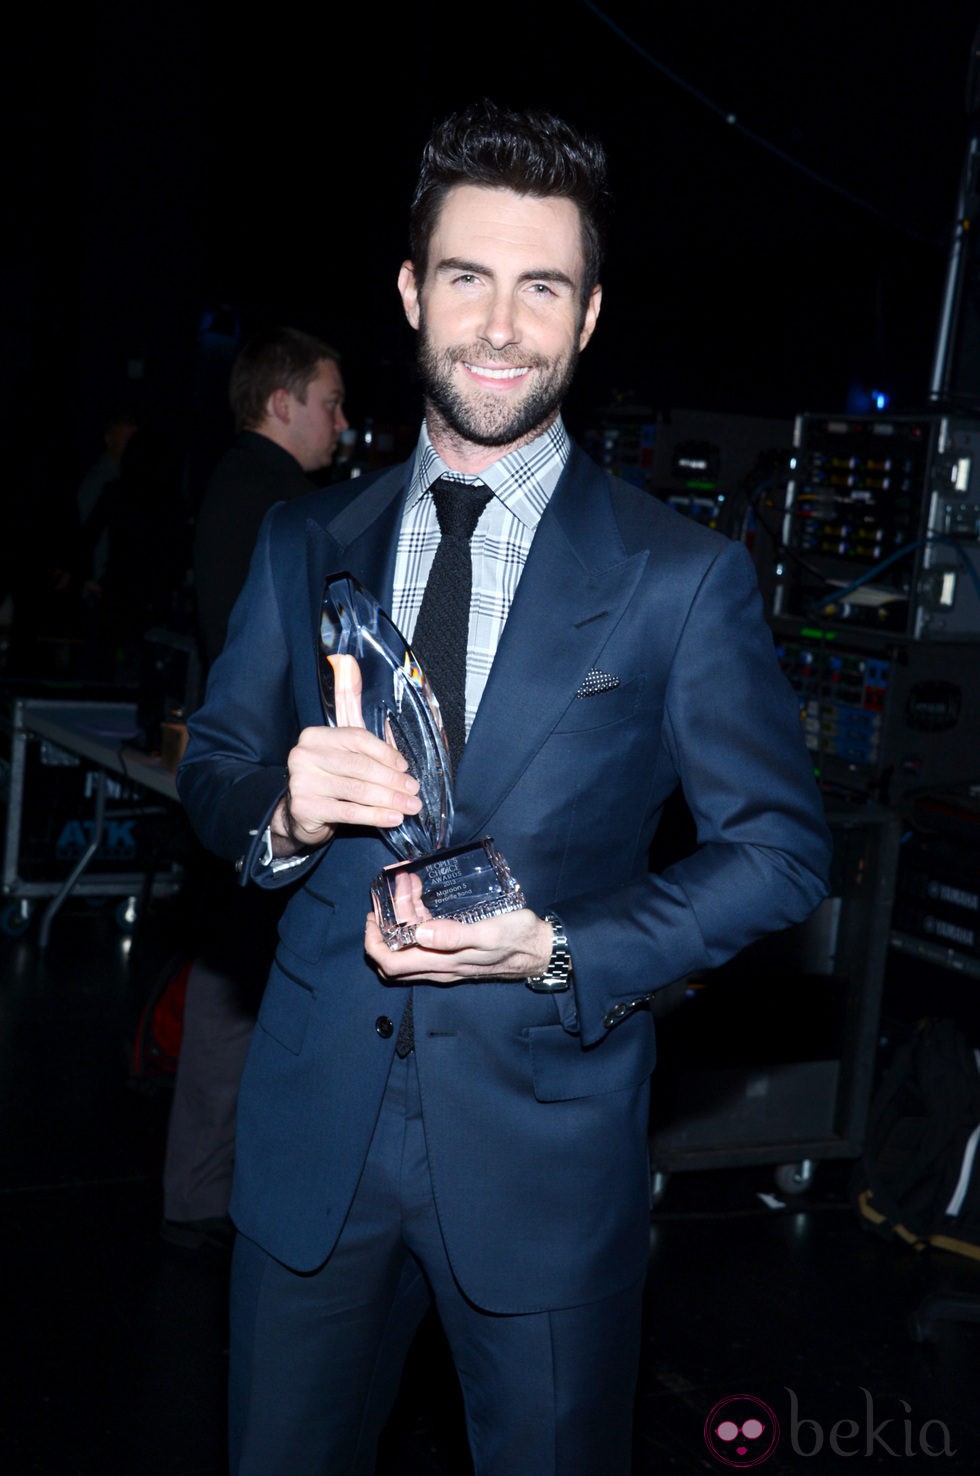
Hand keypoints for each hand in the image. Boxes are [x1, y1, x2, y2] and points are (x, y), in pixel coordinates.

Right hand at [270, 725, 420, 854]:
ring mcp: (302, 782)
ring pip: (357, 790)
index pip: (357, 739)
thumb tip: (402, 769)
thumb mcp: (342, 762)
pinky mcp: (305, 808)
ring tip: (410, 806)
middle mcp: (305, 756)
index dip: (385, 753)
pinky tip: (393, 818)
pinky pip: (350, 812)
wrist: (298, 813)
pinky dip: (376, 816)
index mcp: (316, 736)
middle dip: (392, 780)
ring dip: (389, 799)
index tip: (405, 767)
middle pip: (359, 766)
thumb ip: (367, 757)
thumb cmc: (328, 782)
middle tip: (413, 791)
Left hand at [364, 907, 552, 983]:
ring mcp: (446, 960)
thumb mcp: (489, 933)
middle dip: (385, 923)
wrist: (542, 949)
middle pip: (394, 954)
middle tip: (390, 894)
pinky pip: (425, 939)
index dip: (373, 942)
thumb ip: (454, 934)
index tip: (372, 916)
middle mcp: (438, 966)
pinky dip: (417, 918)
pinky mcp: (455, 951)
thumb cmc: (518, 939)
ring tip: (409, 884)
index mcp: (441, 963)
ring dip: (402, 916)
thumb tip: (420, 932)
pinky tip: (424, 897)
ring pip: (410, 944)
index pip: (391, 964)